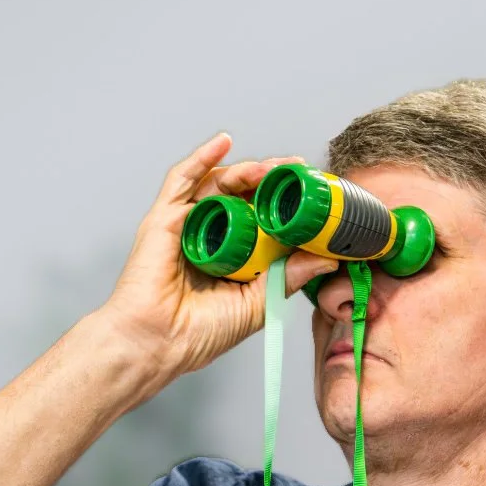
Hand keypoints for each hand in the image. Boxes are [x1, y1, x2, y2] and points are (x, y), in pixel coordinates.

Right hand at [100, 133, 336, 381]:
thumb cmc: (198, 334)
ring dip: (249, 170)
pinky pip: (182, 180)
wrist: (158, 344)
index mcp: (233, 257)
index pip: (264, 220)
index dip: (288, 205)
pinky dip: (202, 157)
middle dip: (274, 180)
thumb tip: (327, 258)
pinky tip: (223, 141)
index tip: (316, 196)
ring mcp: (187, 225)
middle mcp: (211, 236)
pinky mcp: (164, 219)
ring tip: (275, 169)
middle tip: (301, 173)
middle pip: (244, 196)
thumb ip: (289, 278)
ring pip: (220, 184)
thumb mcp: (258, 304)